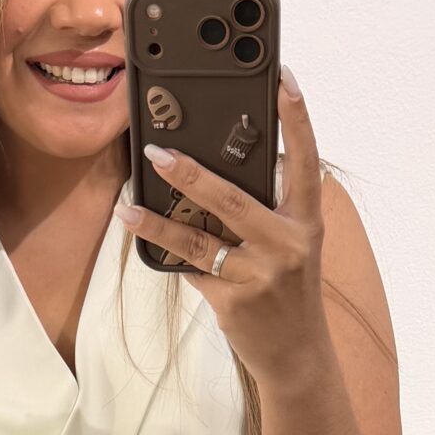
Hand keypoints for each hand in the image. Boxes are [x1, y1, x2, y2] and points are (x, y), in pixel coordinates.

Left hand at [117, 69, 324, 389]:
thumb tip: (206, 180)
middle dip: (191, 175)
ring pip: (200, 241)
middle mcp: (288, 244)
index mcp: (306, 222)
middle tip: (158, 152)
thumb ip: (262, 213)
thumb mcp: (290, 246)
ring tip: (128, 207)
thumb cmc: (288, 291)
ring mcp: (261, 275)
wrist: (298, 354)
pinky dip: (168, 254)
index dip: (297, 119)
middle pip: (233, 200)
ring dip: (158, 222)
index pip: (306, 161)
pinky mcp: (235, 302)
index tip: (285, 79)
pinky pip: (194, 270)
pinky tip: (144, 237)